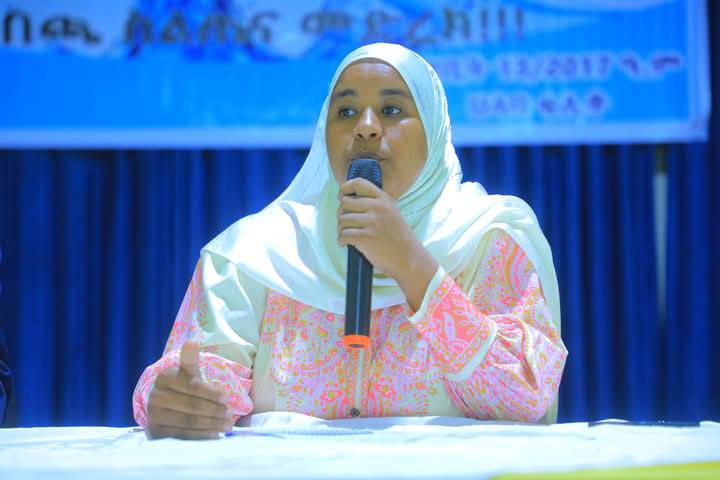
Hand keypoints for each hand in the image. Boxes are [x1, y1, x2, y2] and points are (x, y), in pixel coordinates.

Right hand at [146, 342, 232, 439]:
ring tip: (227, 426)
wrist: (165, 405)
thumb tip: (191, 343)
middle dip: (213, 411)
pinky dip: (200, 436)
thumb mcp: (188, 373)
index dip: (209, 392)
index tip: (227, 397)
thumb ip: (191, 361)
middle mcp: (155, 397)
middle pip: (190, 406)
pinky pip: (181, 436)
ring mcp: (153, 416)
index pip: (191, 386)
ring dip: (210, 424)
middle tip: (230, 415)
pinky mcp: (155, 432)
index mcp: (164, 378)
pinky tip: (214, 435)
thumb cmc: (182, 386)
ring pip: (187, 422)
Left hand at [337, 178, 437, 309]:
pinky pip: (343, 234)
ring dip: (340, 229)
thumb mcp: (391, 213)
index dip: (345, 188)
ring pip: (342, 220)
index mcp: (384, 199)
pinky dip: (341, 240)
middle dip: (341, 214)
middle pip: (345, 203)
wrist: (409, 258)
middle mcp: (378, 208)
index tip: (341, 197)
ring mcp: (372, 223)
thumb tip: (347, 200)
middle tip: (345, 224)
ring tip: (346, 235)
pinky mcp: (366, 238)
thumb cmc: (398, 238)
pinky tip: (345, 244)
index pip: (358, 183)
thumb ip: (375, 204)